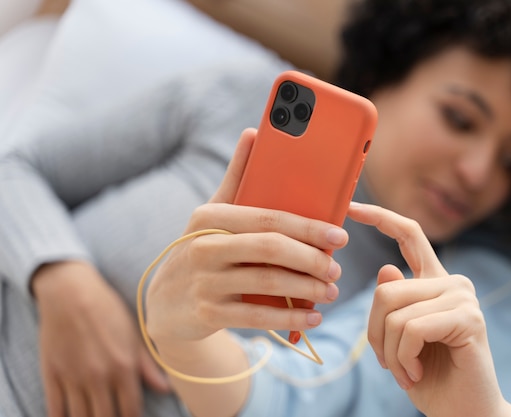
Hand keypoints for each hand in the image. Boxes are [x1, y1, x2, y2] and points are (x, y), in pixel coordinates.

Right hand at [32, 261, 169, 416]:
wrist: (70, 291)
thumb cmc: (107, 309)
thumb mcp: (134, 334)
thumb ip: (148, 365)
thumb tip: (166, 388)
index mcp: (123, 367)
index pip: (131, 411)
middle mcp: (99, 377)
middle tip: (113, 415)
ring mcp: (73, 378)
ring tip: (95, 415)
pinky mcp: (51, 375)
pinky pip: (55, 410)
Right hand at [146, 129, 348, 344]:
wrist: (165, 303)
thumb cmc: (201, 248)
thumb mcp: (212, 214)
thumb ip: (237, 176)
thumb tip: (253, 132)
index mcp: (210, 217)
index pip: (267, 218)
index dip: (307, 227)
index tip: (340, 235)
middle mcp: (204, 247)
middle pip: (270, 249)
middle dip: (310, 259)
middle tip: (335, 268)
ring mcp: (204, 282)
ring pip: (267, 283)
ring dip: (306, 289)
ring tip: (331, 291)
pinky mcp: (207, 314)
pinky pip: (257, 317)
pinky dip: (290, 318)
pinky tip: (313, 318)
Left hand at [348, 203, 510, 416]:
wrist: (465, 415)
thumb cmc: (430, 378)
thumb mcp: (397, 340)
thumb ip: (393, 304)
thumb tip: (386, 268)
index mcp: (433, 282)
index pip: (408, 234)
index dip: (380, 217)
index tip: (352, 206)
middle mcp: (451, 282)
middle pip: (385, 289)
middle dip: (375, 334)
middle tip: (388, 364)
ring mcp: (463, 297)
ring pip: (394, 311)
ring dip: (389, 353)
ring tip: (405, 373)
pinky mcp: (469, 318)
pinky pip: (411, 330)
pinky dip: (403, 359)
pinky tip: (416, 374)